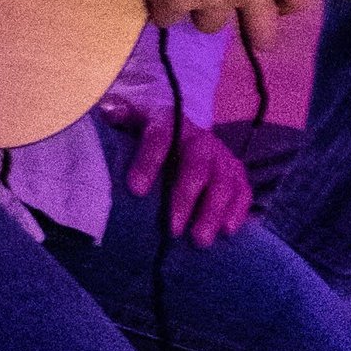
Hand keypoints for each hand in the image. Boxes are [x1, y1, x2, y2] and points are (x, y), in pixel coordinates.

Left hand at [104, 96, 256, 244]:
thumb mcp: (132, 119)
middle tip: (173, 229)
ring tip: (200, 240)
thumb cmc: (150, 133)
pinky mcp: (235, 172)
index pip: (161, 136)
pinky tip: (227, 231)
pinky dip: (238, 210)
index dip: (149, 161)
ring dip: (214, 211)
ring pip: (224, 181)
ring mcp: (221, 156)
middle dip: (186, 197)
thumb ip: (119, 115)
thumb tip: (108, 110)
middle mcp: (199, 138)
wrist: (180, 128)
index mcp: (170, 123)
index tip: (136, 190)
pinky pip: (243, 190)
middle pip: (197, 165)